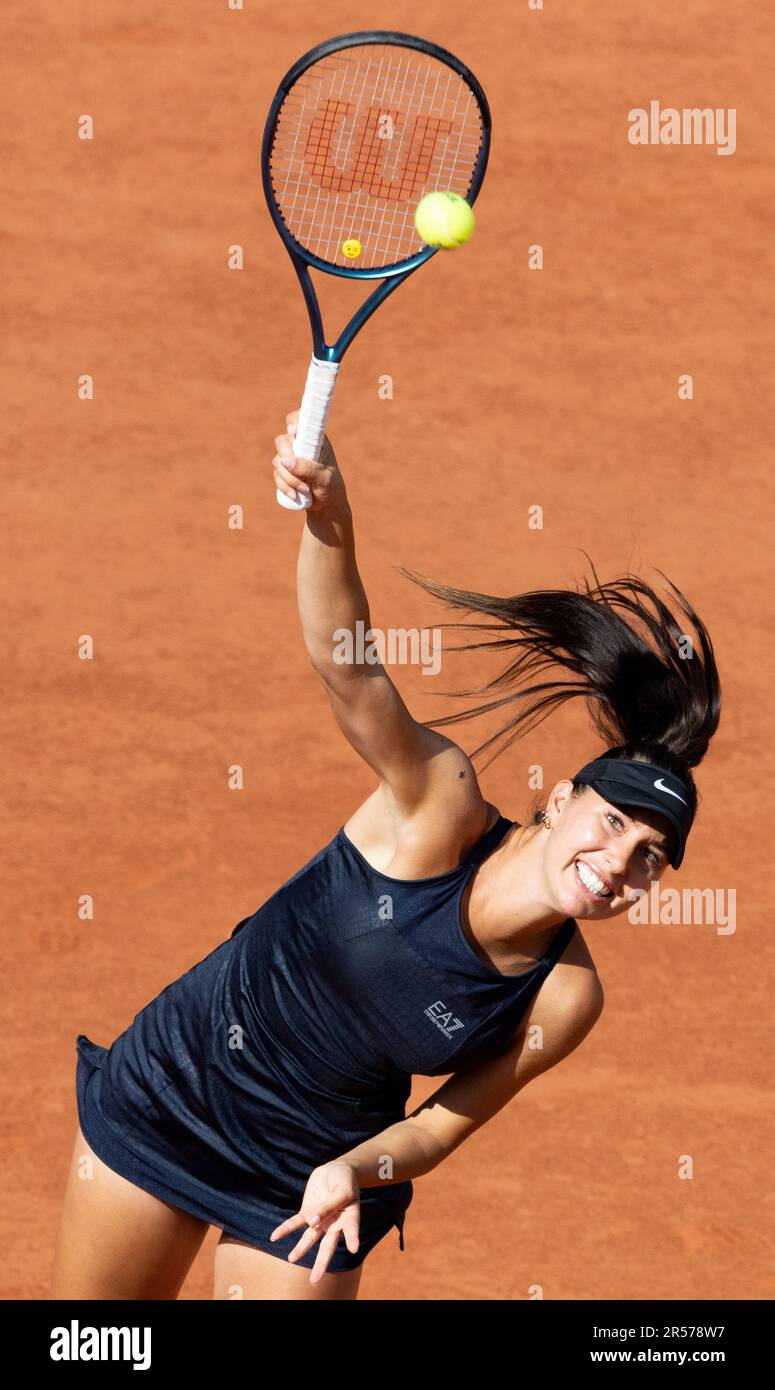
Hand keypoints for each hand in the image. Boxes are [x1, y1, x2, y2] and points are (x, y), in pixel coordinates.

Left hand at [269, 1160, 360, 1283]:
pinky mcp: (307, 1212)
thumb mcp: (341, 1190)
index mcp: (349, 1218)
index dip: (353, 1238)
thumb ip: (328, 1206)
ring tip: (292, 1259)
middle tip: (314, 1280)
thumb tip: (312, 1222)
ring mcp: (320, 1220)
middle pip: (328, 1245)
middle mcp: (334, 1224)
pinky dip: (285, 1229)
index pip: (352, 1229)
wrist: (336, 1170)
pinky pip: (295, 1223)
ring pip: (309, 1238)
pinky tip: (274, 1236)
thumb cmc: (344, 1180)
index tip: (354, 1249)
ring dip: (301, 1248)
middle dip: (321, 1263)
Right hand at [272, 410, 348, 513]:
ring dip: (289, 479)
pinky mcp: (283, 471)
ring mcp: (290, 457)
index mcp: (314, 439)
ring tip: (305, 490)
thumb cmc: (331, 486)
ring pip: (277, 462)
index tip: (293, 432)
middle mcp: (300, 444)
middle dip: (288, 463)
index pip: (300, 419)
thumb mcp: (324, 478)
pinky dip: (284, 486)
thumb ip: (307, 468)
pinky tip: (295, 495)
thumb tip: (285, 461)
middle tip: (302, 479)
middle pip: (282, 442)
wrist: (326, 504)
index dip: (293, 421)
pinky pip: (276, 476)